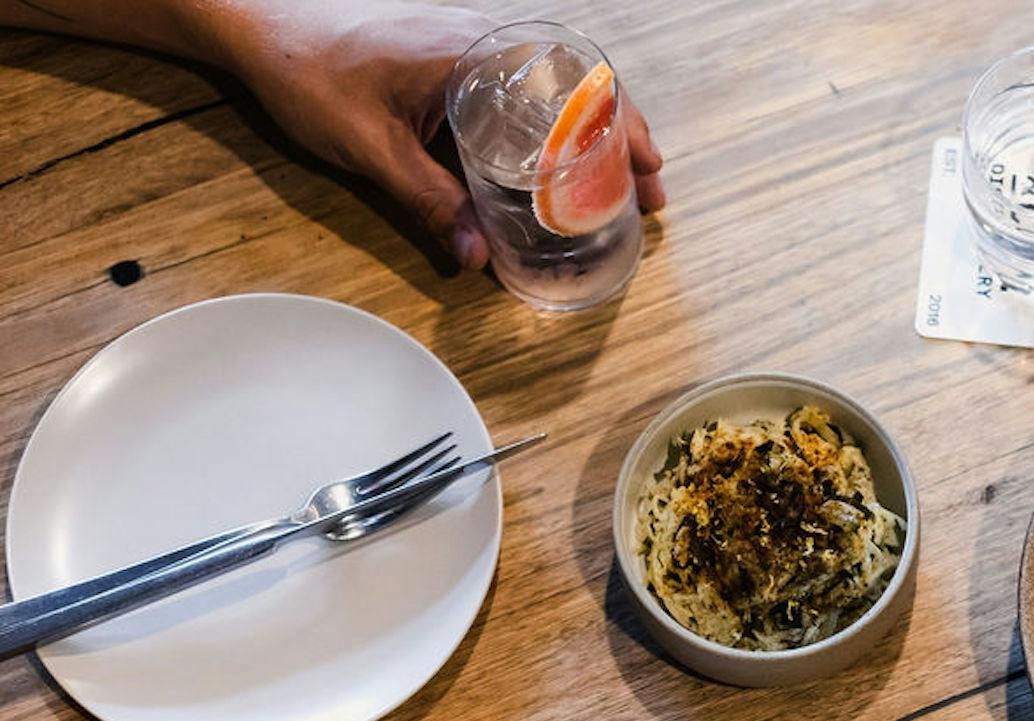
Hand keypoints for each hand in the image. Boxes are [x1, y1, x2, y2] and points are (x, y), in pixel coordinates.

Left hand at [214, 2, 664, 270]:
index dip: (623, 131)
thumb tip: (478, 259)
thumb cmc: (310, 72)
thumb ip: (427, 202)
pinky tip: (564, 161)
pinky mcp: (460, 55)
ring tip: (620, 181)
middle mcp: (488, 40)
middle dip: (625, 139)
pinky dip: (561, 122)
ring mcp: (477, 43)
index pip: (577, 85)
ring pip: (563, 86)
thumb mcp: (370, 148)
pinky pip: (530, 86)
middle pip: (584, 86)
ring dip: (597, 132)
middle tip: (649, 193)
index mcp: (478, 53)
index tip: (647, 173)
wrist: (262, 26)